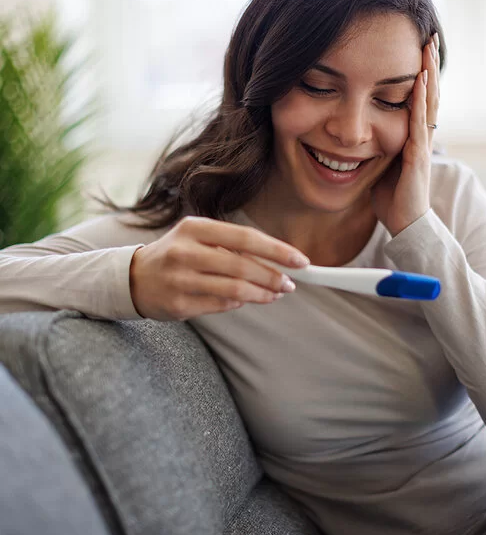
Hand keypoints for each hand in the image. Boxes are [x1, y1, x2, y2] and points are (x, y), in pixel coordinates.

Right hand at [129, 216, 309, 320]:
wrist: (134, 277)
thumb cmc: (176, 254)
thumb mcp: (198, 238)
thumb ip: (232, 246)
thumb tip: (276, 261)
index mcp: (195, 228)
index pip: (246, 237)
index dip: (277, 250)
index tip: (301, 261)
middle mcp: (185, 252)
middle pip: (243, 266)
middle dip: (273, 277)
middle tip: (289, 284)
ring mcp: (180, 279)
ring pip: (235, 290)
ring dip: (262, 294)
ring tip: (275, 294)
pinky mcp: (178, 304)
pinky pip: (221, 305)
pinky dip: (239, 303)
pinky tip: (246, 299)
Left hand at [371, 33, 439, 236]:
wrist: (404, 223)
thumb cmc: (392, 197)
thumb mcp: (380, 165)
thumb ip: (376, 147)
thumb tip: (358, 137)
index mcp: (412, 136)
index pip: (419, 98)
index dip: (420, 73)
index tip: (418, 48)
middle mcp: (421, 136)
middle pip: (429, 93)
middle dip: (429, 64)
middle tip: (430, 35)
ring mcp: (422, 145)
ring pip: (429, 102)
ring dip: (429, 73)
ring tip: (429, 47)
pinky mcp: (418, 156)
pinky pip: (419, 124)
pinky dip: (420, 101)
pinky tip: (421, 81)